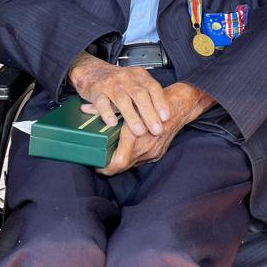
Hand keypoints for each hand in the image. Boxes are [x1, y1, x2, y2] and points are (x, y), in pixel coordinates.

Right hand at [68, 51, 169, 136]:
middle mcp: (126, 78)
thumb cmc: (118, 82)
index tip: (166, 117)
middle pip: (139, 95)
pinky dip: (107, 113)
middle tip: (156, 129)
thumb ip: (147, 96)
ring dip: (132, 117)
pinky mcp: (96, 91)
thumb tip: (162, 118)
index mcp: (138, 76)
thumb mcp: (135, 83)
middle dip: (149, 113)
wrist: (92, 71)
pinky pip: (102, 102)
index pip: (152, 87)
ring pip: (122, 100)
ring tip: (140, 131)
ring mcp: (111, 84)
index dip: (160, 102)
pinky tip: (113, 123)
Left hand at [95, 82, 212, 174]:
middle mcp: (146, 147)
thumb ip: (106, 107)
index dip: (105, 167)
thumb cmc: (153, 99)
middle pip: (123, 166)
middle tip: (99, 162)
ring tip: (111, 156)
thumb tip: (86, 109)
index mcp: (136, 134)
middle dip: (110, 166)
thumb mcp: (128, 101)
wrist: (180, 104)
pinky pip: (142, 160)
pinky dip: (133, 157)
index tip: (96, 164)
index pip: (118, 162)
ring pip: (132, 164)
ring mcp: (154, 151)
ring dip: (121, 161)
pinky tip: (127, 150)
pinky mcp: (159, 152)